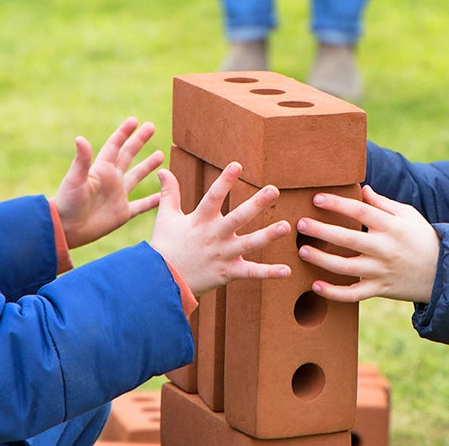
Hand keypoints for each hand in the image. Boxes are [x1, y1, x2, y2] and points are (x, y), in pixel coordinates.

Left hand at [51, 117, 164, 247]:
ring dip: (148, 166)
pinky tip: (164, 196)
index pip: (115, 146)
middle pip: (128, 155)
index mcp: (101, 169)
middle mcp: (111, 179)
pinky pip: (142, 205)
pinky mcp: (122, 213)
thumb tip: (80, 138)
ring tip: (160, 154)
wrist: (66, 229)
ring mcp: (118, 196)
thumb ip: (82, 160)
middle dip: (139, 141)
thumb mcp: (75, 179)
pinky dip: (153, 201)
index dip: (124, 132)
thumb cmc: (67, 203)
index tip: (135, 120)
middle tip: (151, 126)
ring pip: (137, 177)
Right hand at [150, 162, 291, 296]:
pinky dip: (269, 273)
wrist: (161, 282)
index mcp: (200, 220)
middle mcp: (214, 235)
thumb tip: (163, 170)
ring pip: (249, 244)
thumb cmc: (165, 247)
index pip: (214, 196)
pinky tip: (287, 271)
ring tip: (285, 227)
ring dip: (268, 235)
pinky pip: (251, 273)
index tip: (237, 165)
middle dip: (256, 204)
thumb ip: (169, 193)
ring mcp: (223, 254)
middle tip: (273, 190)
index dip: (225, 181)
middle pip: (238, 217)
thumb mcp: (166, 218)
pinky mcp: (228, 272)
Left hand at [296, 185, 438, 303]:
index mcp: (391, 226)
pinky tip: (315, 286)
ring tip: (302, 251)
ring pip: (346, 268)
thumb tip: (361, 189)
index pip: (361, 211)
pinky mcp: (380, 290)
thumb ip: (383, 203)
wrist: (443, 272)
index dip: (338, 204)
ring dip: (322, 260)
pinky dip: (334, 293)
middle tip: (300, 224)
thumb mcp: (408, 215)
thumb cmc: (421, 237)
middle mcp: (385, 249)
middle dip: (322, 231)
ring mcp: (381, 271)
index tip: (317, 198)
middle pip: (348, 238)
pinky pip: (353, 294)